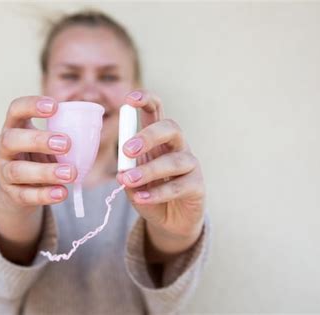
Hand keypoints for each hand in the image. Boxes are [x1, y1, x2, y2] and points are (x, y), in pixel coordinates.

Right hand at [0, 96, 77, 214]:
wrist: (20, 191)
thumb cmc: (39, 159)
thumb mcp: (47, 144)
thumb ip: (62, 136)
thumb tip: (92, 130)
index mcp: (14, 128)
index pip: (15, 109)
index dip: (31, 105)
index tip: (55, 106)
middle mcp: (2, 148)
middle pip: (11, 140)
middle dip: (39, 140)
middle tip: (66, 144)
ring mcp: (3, 172)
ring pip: (18, 170)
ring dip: (46, 172)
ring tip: (71, 173)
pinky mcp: (10, 194)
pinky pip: (25, 195)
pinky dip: (45, 195)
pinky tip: (62, 193)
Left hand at [117, 90, 204, 259]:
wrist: (170, 221)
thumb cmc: (150, 193)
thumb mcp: (133, 183)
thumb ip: (128, 173)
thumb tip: (123, 170)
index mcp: (158, 139)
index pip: (156, 110)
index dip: (146, 100)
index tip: (129, 99)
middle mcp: (177, 146)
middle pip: (171, 128)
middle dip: (149, 135)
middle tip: (127, 150)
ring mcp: (190, 165)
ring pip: (175, 160)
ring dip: (149, 170)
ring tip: (128, 181)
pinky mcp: (197, 186)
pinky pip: (179, 186)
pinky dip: (158, 193)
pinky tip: (141, 198)